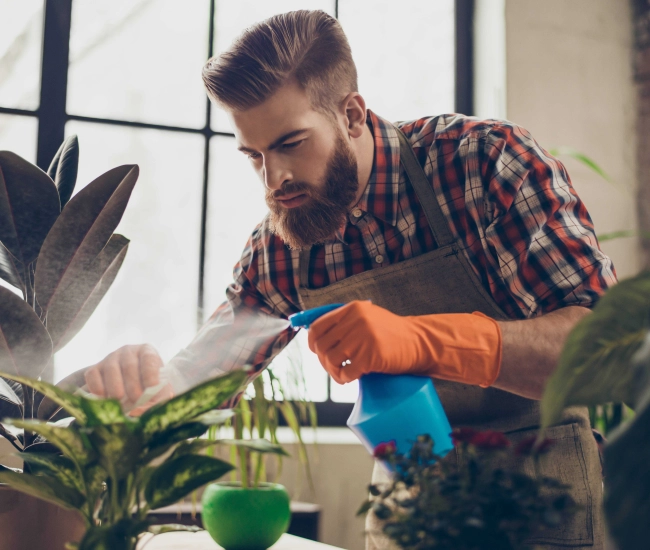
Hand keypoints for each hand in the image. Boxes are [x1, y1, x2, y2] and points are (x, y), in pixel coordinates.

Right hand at [84, 344, 172, 414]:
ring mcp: (110, 358)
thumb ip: (156, 402)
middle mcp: (128, 351)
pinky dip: (97, 387)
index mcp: (147, 352)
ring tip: (119, 401)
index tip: (151, 387)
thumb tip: (137, 411)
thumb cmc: (150, 388)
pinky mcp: (95, 368)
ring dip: (115, 387)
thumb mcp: (159, 392)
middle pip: (129, 365)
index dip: (150, 373)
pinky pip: (92, 375)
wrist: (130, 387)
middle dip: (133, 385)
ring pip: (111, 369)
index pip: (149, 358)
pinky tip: (103, 399)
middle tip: (136, 400)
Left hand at [307, 301, 501, 385]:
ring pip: (329, 360)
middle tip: (333, 367)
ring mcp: (363, 338)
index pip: (318, 325)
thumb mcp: (369, 317)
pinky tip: (351, 378)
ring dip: (332, 372)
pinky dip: (344, 379)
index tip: (317, 351)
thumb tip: (316, 336)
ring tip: (342, 374)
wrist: (421, 343)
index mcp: (353, 309)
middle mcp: (355, 320)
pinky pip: (344, 373)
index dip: (312, 341)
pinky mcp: (370, 357)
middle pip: (321, 345)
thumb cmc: (393, 334)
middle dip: (323, 360)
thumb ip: (346, 322)